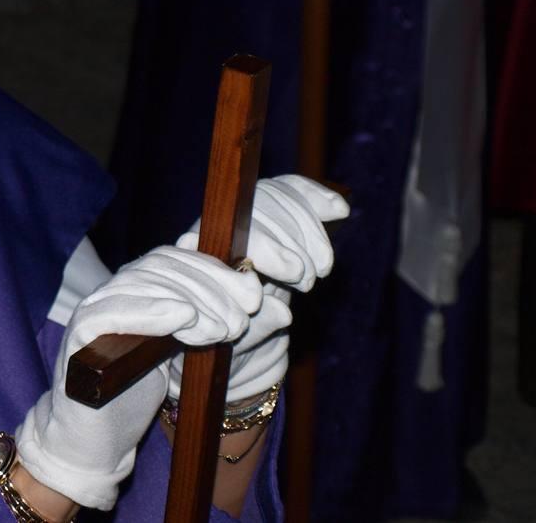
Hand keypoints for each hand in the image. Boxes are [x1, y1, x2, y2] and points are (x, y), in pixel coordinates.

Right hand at [15, 246, 261, 510]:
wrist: (93, 440)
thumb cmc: (137, 394)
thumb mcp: (183, 352)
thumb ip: (209, 322)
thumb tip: (265, 301)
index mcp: (134, 288)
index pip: (173, 257)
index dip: (215, 269)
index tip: (253, 296)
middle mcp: (112, 290)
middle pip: (160, 266)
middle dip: (208, 289)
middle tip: (239, 322)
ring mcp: (92, 309)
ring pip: (140, 283)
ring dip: (188, 302)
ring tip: (221, 330)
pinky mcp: (78, 336)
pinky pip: (112, 312)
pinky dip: (150, 310)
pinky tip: (183, 318)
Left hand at [170, 175, 347, 401]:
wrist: (236, 336)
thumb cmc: (231, 343)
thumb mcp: (241, 345)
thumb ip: (257, 329)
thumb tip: (283, 312)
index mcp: (198, 258)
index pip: (227, 236)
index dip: (266, 248)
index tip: (293, 271)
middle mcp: (213, 230)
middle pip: (254, 210)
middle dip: (291, 241)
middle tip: (307, 279)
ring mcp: (238, 217)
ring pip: (274, 197)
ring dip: (308, 230)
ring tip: (321, 267)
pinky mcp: (266, 210)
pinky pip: (288, 190)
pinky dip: (314, 197)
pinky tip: (338, 210)